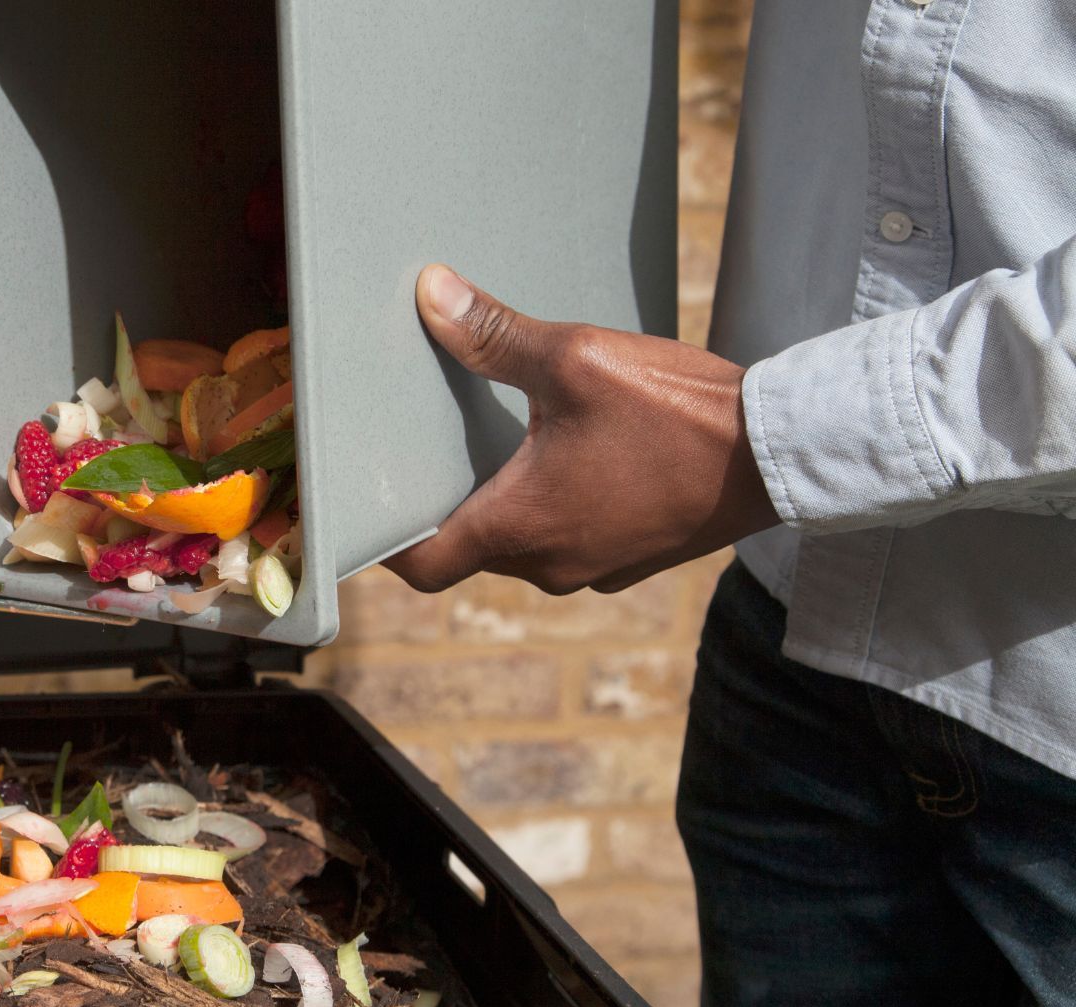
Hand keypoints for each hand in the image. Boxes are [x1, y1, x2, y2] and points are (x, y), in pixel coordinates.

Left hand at [384, 265, 780, 594]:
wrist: (784, 451)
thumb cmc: (680, 411)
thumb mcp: (577, 360)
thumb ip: (495, 335)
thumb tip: (432, 295)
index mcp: (520, 526)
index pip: (423, 564)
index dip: (385, 541)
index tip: (365, 506)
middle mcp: (549, 564)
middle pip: (466, 549)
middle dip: (444, 503)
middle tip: (421, 450)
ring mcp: (594, 568)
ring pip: (518, 545)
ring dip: (501, 502)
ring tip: (489, 443)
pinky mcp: (629, 557)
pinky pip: (565, 540)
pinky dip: (549, 507)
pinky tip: (558, 455)